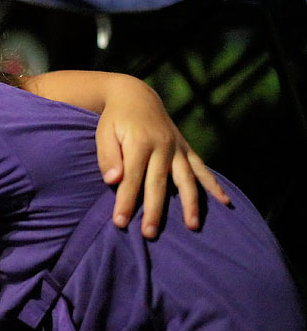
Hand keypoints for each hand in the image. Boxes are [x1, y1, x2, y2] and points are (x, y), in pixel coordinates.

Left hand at [96, 82, 229, 237]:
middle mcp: (162, 146)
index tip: (120, 222)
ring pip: (186, 179)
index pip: (132, 177)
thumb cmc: (115, 120)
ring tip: (192, 226)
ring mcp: (178, 148)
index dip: (126, 201)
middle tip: (150, 234)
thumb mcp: (104, 133)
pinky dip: (214, 185)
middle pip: (158, 183)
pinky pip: (202, 168)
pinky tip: (225, 202)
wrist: (136, 96)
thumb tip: (113, 180)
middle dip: (155, 210)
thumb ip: (108, 156)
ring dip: (190, 203)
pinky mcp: (187, 149)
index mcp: (139, 142)